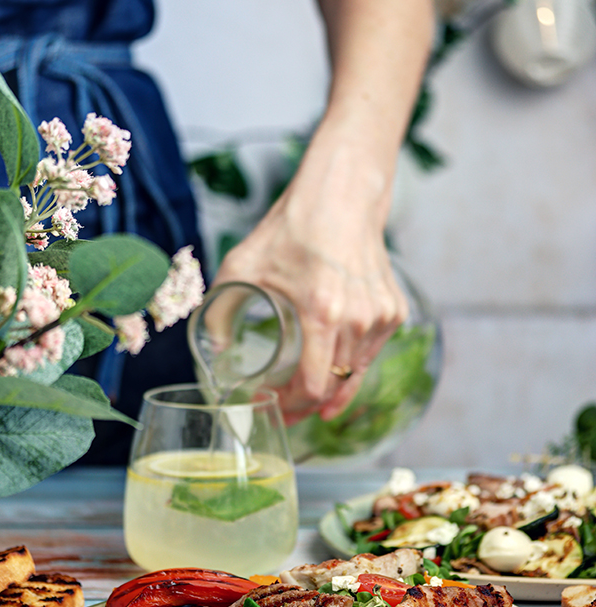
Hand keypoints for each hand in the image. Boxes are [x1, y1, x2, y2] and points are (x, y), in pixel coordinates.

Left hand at [212, 135, 408, 424]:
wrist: (341, 196)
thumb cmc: (293, 227)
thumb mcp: (243, 265)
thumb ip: (219, 310)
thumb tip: (212, 352)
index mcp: (323, 312)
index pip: (314, 386)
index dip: (291, 407)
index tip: (271, 406)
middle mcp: (359, 319)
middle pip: (335, 387)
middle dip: (307, 405)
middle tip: (284, 409)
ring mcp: (382, 316)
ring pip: (355, 373)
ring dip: (330, 386)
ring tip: (305, 391)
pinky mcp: (395, 311)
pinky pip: (370, 352)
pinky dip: (350, 362)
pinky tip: (330, 359)